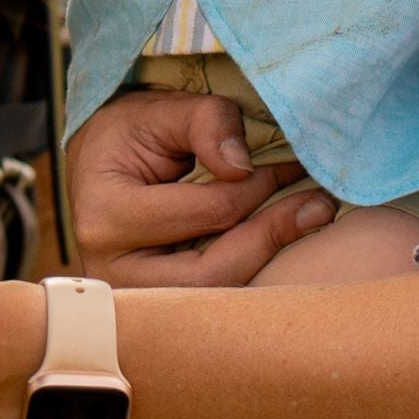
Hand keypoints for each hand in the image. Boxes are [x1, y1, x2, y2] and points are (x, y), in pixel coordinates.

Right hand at [68, 89, 333, 286]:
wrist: (100, 165)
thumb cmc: (132, 133)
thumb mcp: (163, 109)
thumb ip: (206, 123)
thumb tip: (244, 168)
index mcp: (107, 216)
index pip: (206, 211)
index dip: (258, 186)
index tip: (292, 162)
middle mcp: (112, 271)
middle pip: (210, 275)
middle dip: (270, 235)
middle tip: (318, 204)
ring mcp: (131, 300)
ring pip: (213, 300)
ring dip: (266, 260)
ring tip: (310, 220)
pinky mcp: (152, 309)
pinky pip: (209, 304)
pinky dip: (249, 272)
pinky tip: (281, 241)